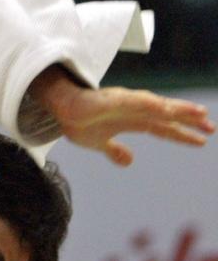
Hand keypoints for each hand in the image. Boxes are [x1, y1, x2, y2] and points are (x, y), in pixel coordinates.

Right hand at [50, 85, 214, 165]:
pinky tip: (166, 108)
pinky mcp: (113, 99)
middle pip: (167, 115)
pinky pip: (136, 101)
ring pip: (158, 105)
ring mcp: (125, 103)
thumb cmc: (77, 123)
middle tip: (211, 127)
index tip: (202, 141)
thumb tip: (129, 162)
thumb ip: (115, 151)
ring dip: (178, 109)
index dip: (182, 135)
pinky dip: (152, 104)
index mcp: (133, 121)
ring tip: (198, 114)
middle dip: (190, 121)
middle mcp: (135, 110)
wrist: (58, 111)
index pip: (164, 128)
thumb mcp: (99, 143)